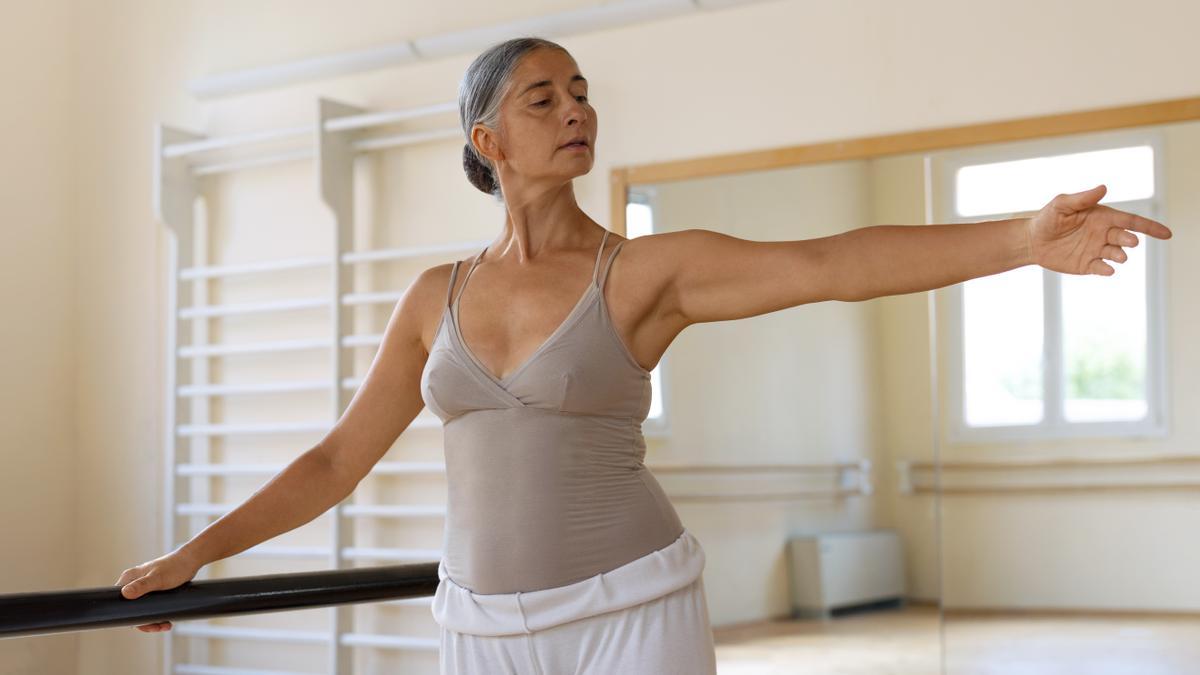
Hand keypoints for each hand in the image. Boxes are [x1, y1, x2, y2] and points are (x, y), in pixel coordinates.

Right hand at [114, 549, 203, 631]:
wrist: (191, 560)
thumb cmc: (174, 567)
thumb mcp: (158, 578)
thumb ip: (142, 585)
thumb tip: (125, 594)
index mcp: (129, 578)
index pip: (120, 601)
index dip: (127, 615)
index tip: (141, 623)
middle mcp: (134, 583)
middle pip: (132, 608)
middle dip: (143, 621)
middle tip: (156, 627)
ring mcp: (145, 587)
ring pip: (143, 609)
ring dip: (152, 620)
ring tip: (165, 625)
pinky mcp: (155, 591)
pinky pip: (152, 607)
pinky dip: (158, 615)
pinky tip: (166, 621)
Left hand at [1026, 184, 1171, 275]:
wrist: (1032, 240)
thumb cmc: (1048, 218)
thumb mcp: (1062, 205)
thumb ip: (1083, 198)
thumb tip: (1104, 188)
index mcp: (1103, 218)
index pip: (1131, 221)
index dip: (1150, 227)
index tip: (1166, 234)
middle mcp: (1104, 234)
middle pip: (1126, 237)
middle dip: (1129, 240)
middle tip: (1128, 241)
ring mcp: (1097, 250)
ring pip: (1117, 254)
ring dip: (1120, 255)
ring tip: (1118, 255)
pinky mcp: (1087, 265)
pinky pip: (1102, 268)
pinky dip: (1106, 269)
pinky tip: (1106, 269)